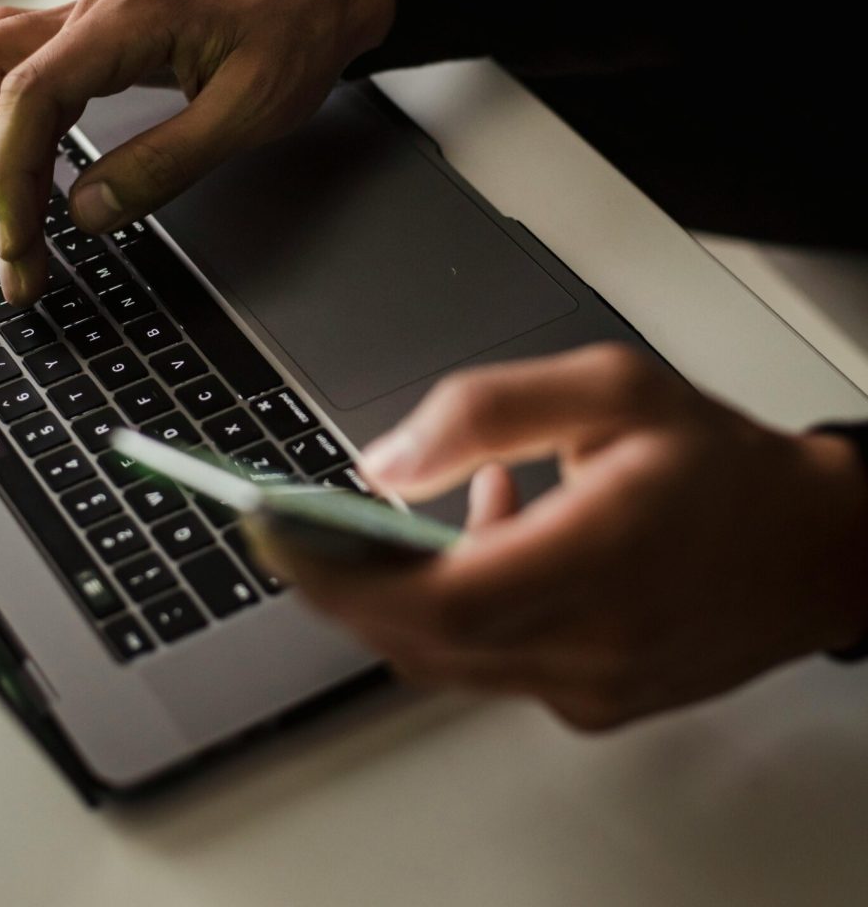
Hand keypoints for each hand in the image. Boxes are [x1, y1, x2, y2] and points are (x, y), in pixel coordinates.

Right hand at [0, 0, 393, 304]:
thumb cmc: (296, 37)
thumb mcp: (247, 114)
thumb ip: (165, 164)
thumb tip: (88, 212)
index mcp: (132, 17)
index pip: (31, 93)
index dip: (11, 173)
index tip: (20, 239)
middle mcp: (97, 6)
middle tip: (8, 245)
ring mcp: (92, 14)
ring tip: (3, 216)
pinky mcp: (98, 33)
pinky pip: (23, 68)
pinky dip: (7, 121)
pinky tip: (19, 165)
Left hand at [250, 344, 867, 729]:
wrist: (813, 546)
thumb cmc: (721, 463)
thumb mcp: (608, 388)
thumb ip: (486, 410)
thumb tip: (382, 462)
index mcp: (601, 556)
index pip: (439, 599)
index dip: (342, 575)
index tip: (280, 536)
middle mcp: (595, 641)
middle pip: (423, 639)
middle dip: (347, 584)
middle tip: (309, 525)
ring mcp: (594, 686)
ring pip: (448, 659)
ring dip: (406, 592)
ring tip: (441, 508)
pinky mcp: (595, 703)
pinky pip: (490, 668)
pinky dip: (459, 613)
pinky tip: (495, 543)